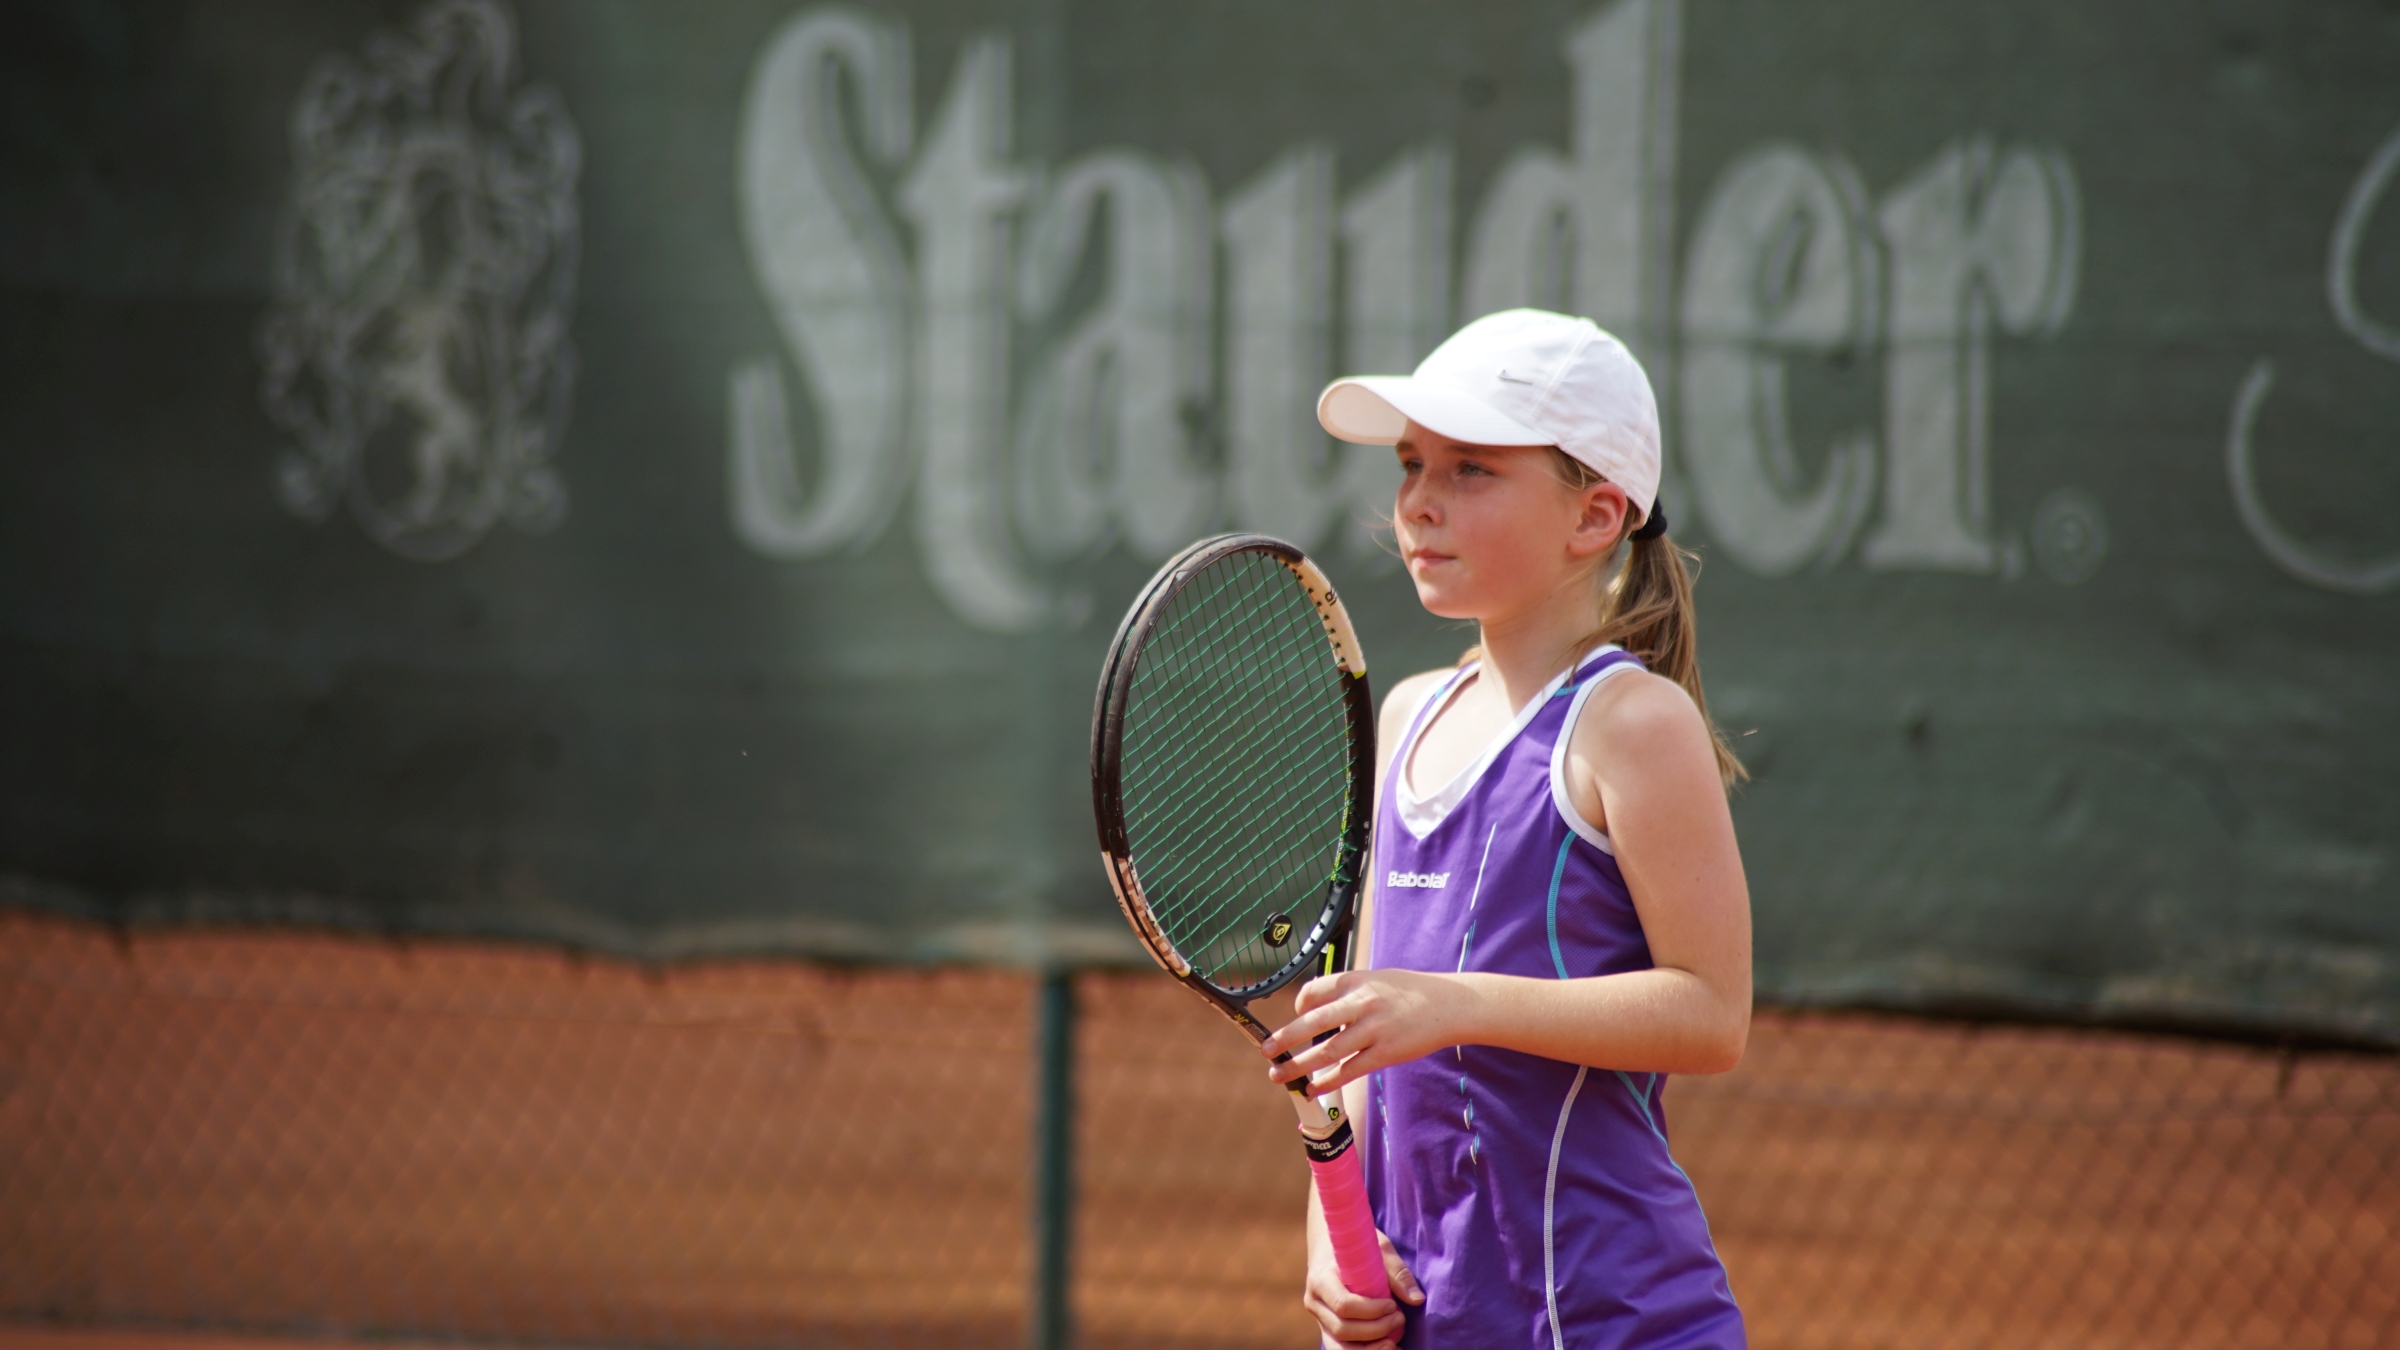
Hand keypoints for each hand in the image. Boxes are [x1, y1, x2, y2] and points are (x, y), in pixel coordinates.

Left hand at [1261, 969, 1474, 1096]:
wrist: (1449, 1005)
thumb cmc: (1409, 991)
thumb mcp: (1376, 979)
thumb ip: (1348, 992)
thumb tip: (1314, 1009)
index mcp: (1357, 981)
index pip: (1315, 992)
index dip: (1299, 1005)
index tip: (1296, 1015)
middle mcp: (1362, 1004)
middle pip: (1315, 1022)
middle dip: (1286, 1038)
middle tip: (1265, 1050)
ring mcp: (1374, 1030)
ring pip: (1329, 1051)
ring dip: (1300, 1065)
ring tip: (1279, 1074)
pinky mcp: (1386, 1053)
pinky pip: (1350, 1070)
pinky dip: (1328, 1081)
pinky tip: (1313, 1088)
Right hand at [1305, 1226, 1423, 1347]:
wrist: (1331, 1246)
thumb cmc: (1357, 1247)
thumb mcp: (1378, 1249)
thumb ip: (1397, 1272)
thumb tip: (1417, 1299)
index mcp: (1320, 1280)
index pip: (1343, 1305)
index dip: (1372, 1311)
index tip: (1393, 1305)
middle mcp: (1314, 1303)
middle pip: (1343, 1330)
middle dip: (1376, 1330)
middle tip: (1400, 1318)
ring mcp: (1319, 1319)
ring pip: (1339, 1347)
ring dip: (1370, 1349)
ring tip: (1394, 1342)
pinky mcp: (1327, 1330)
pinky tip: (1387, 1347)